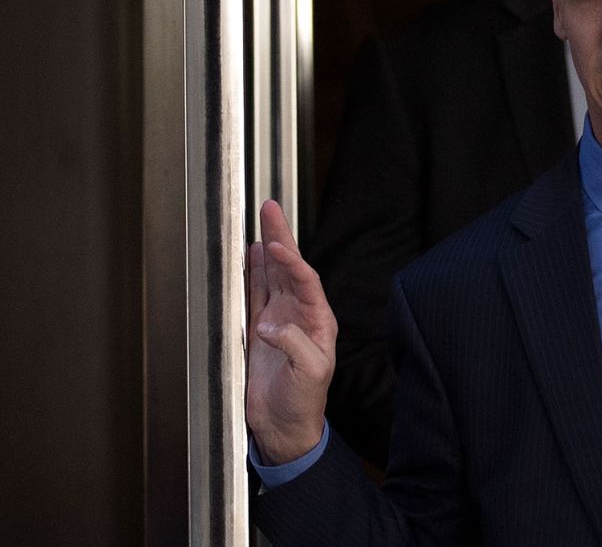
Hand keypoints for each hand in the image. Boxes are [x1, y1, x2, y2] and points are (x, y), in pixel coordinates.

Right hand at [245, 200, 337, 464]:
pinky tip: (250, 255)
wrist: (285, 426)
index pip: (306, 281)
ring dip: (266, 248)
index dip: (291, 261)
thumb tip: (270, 324)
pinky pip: (255, 294)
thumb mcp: (310, 373)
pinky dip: (252, 273)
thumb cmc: (304, 402)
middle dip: (280, 237)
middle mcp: (300, 315)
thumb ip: (294, 344)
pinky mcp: (259, 330)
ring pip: (271, 275)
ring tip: (261, 220)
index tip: (275, 244)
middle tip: (270, 208)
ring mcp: (279, 319)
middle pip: (289, 268)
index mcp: (318, 321)